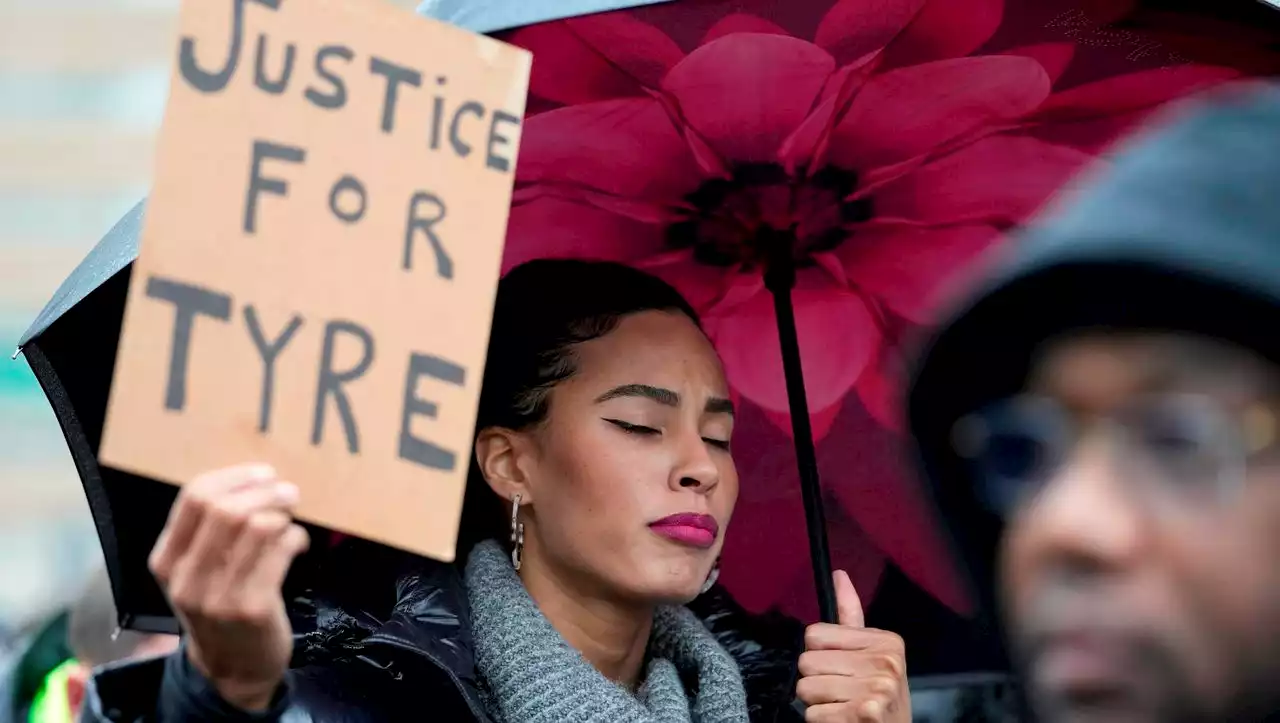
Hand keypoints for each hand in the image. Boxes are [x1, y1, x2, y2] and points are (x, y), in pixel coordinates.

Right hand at [148, 464, 308, 710]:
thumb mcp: (198, 570)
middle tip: (289, 491)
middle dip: (265, 491)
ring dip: (283, 513)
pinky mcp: (252, 607)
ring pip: (257, 526)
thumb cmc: (221, 605)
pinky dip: (296, 538)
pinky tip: (298, 544)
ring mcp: (218, 595)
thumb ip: (209, 531)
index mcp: (166, 560)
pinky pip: (280, 550)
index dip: (234, 476)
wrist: (232, 668)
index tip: (262, 473)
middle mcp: (186, 577)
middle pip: (225, 507)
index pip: (192, 497)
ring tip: (291, 519)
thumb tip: (252, 478)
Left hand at [796, 571, 910, 721]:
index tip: (843, 669)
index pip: (814, 634)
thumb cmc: (879, 699)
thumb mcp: (872, 656)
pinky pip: (812, 714)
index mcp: (886, 641)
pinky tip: (843, 721)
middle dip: (816, 681)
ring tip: (842, 707)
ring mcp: (877, 688)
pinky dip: (822, 722)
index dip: (820, 655)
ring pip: (805, 688)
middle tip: (842, 693)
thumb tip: (838, 575)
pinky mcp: (865, 713)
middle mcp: (886, 662)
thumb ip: (850, 618)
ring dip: (817, 704)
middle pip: (807, 661)